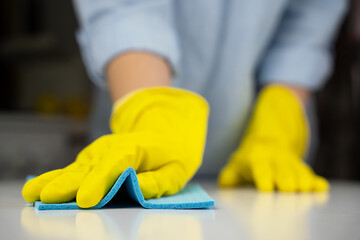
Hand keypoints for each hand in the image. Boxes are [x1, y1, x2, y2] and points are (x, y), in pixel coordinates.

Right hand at [22, 87, 208, 207]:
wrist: (162, 134)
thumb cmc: (170, 155)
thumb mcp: (175, 170)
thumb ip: (158, 182)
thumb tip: (136, 189)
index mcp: (136, 149)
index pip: (116, 164)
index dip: (100, 181)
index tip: (86, 199)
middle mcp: (112, 149)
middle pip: (90, 167)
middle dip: (69, 183)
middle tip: (49, 197)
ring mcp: (99, 153)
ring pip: (76, 168)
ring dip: (55, 180)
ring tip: (33, 192)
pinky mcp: (91, 160)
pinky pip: (72, 170)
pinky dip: (56, 178)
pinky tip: (38, 187)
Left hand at [218, 85, 328, 191]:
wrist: (268, 141)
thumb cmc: (248, 159)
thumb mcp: (235, 164)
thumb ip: (228, 177)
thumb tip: (224, 185)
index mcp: (257, 159)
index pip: (262, 171)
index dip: (265, 183)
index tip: (266, 192)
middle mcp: (276, 160)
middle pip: (286, 178)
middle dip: (286, 190)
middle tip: (282, 198)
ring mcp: (291, 164)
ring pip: (302, 178)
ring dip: (301, 189)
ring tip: (296, 195)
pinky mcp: (303, 169)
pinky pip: (313, 177)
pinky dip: (316, 184)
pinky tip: (318, 188)